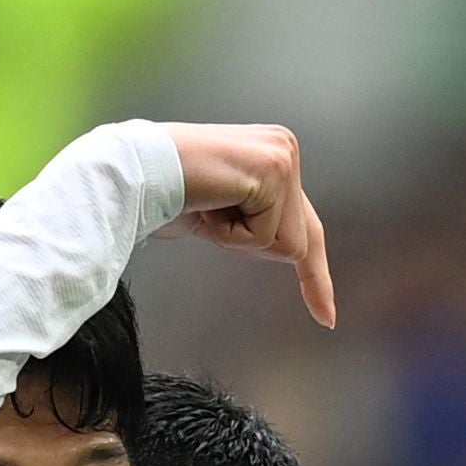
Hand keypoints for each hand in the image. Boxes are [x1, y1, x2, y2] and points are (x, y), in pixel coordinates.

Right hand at [162, 123, 335, 327]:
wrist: (138, 172)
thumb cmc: (166, 194)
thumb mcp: (223, 216)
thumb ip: (253, 223)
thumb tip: (275, 251)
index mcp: (273, 155)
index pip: (306, 224)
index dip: (316, 275)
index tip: (326, 318)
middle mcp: (285, 148)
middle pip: (298, 240)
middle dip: (253, 248)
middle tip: (209, 214)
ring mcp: (282, 156)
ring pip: (284, 243)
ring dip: (238, 240)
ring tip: (208, 208)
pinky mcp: (274, 169)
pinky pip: (266, 236)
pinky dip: (232, 235)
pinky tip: (210, 205)